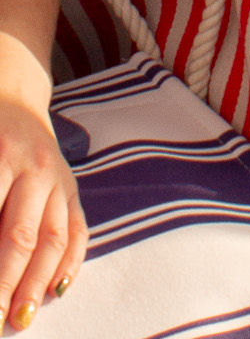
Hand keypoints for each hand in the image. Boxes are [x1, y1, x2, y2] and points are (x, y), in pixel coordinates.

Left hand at [0, 99, 85, 331]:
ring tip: (23, 317)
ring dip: (37, 283)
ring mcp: (58, 178)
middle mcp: (34, 168)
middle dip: (6, 284)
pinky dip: (70, 262)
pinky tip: (58, 289)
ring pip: (53, 237)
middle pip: (21, 236)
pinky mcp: (72, 186)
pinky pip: (78, 228)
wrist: (11, 98)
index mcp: (0, 158)